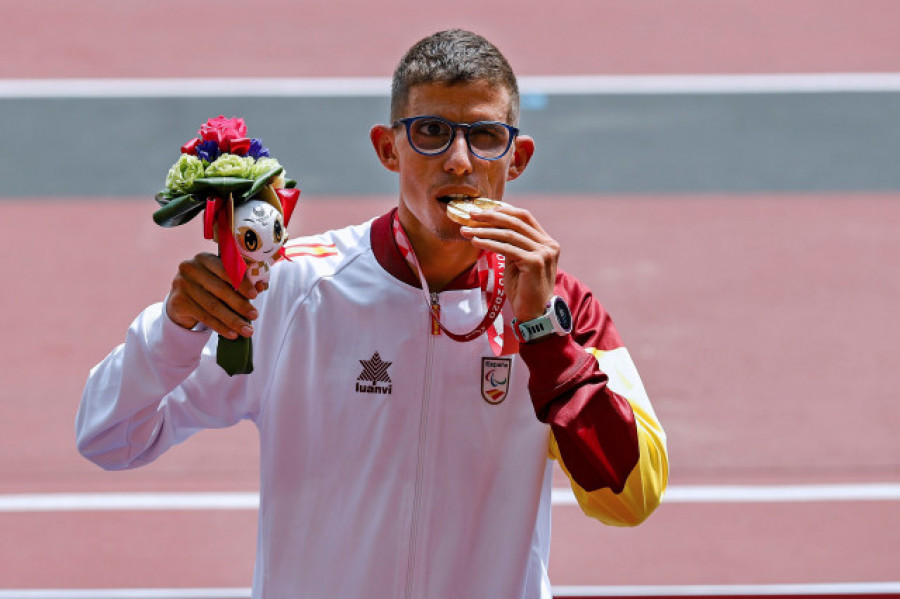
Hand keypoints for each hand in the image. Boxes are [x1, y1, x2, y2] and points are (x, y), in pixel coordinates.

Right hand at [165, 252, 265, 338]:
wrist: (181, 301)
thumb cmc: (208, 287)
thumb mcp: (223, 281)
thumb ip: (242, 281)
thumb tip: (261, 286)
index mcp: (204, 258)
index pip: (226, 269)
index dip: (241, 282)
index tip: (255, 295)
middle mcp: (190, 268)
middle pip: (220, 290)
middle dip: (240, 304)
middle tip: (255, 315)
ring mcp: (181, 285)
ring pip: (212, 306)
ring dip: (232, 320)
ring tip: (247, 330)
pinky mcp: (178, 302)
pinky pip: (204, 317)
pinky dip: (220, 327)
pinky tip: (232, 334)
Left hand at [458, 204, 558, 321]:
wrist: (534, 313)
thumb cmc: (523, 289)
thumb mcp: (517, 261)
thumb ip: (511, 244)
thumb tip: (490, 227)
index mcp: (546, 241)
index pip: (524, 217)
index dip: (503, 210)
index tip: (482, 209)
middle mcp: (548, 245)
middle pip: (516, 222)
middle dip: (491, 216)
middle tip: (470, 215)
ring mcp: (543, 253)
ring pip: (509, 234)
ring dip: (484, 231)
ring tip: (466, 231)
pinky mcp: (534, 263)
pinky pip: (507, 249)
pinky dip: (489, 243)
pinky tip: (475, 242)